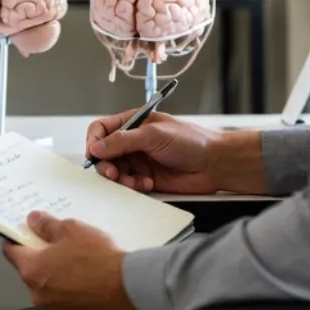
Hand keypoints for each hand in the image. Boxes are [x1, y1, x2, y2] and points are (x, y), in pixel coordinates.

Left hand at [1, 212, 140, 309]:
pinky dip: (71, 287)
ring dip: (57, 273)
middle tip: (58, 243)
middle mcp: (39, 293)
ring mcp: (57, 307)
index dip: (16, 239)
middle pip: (31, 270)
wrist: (127, 286)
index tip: (24, 232)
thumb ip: (46, 225)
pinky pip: (66, 297)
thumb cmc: (97, 258)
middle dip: (41, 256)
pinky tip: (87, 275)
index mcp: (32, 271)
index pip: (11, 252)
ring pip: (49, 285)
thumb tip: (33, 220)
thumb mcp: (70, 229)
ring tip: (78, 259)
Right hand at [85, 110, 265, 194]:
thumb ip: (123, 140)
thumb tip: (97, 147)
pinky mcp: (146, 179)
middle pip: (104, 153)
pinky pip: (128, 185)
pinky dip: (133, 186)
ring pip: (114, 171)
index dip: (94, 141)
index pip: (101, 129)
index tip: (94, 154)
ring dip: (120, 178)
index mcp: (133, 123)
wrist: (215, 164)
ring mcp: (139, 161)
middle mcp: (133, 142)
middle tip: (113, 173)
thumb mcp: (154, 135)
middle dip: (106, 165)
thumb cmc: (191, 141)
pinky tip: (147, 184)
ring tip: (134, 182)